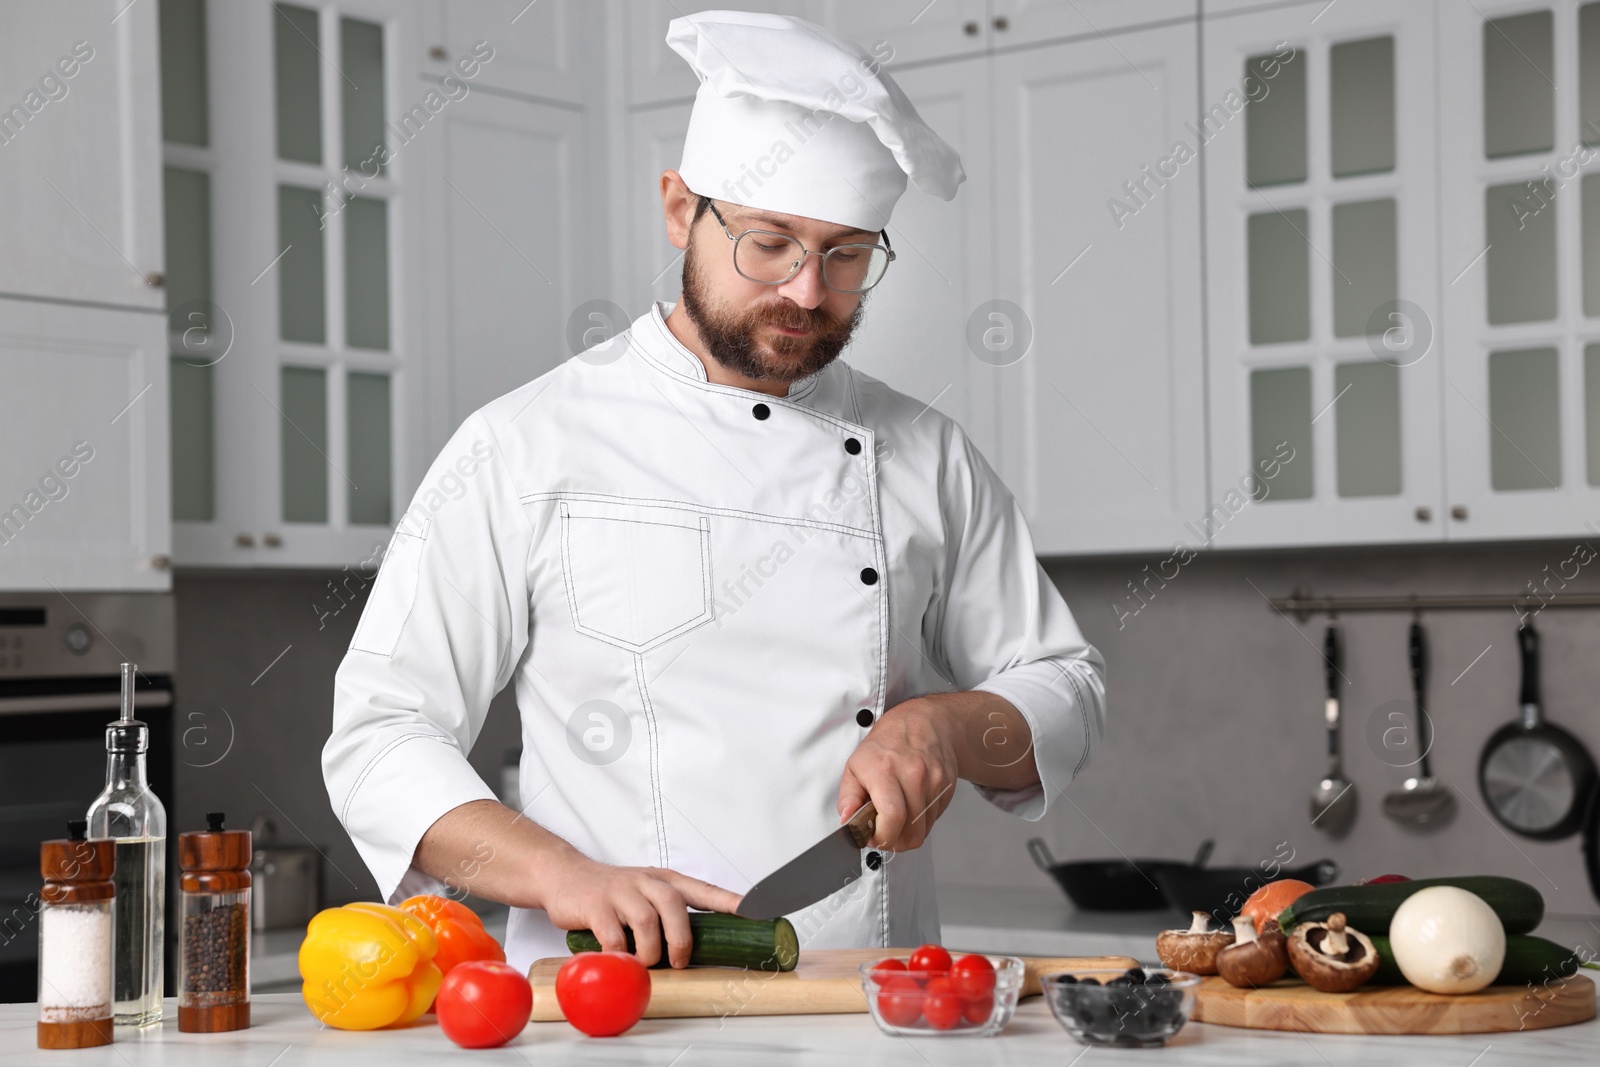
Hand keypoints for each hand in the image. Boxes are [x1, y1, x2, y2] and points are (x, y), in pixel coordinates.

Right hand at [539, 854, 741, 967]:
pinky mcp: (596, 905)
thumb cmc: (613, 892)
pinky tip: (618, 960)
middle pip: (675, 905)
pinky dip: (619, 955)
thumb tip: (698, 949)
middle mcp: (646, 882)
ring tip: (645, 963)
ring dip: (650, 950)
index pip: (706, 890)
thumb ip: (669, 915)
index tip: (758, 911)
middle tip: (678, 961)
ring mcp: (621, 892)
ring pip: (646, 921)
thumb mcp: (646, 893)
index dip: (731, 901)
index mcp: (665, 881)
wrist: (566, 876)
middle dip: (681, 939)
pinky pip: (613, 935)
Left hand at [837, 697, 959, 851]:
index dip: (882, 838)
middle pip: (910, 832)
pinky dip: (922, 819)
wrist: (923, 722)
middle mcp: (912, 774)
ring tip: (897, 815)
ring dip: (908, 831)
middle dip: (894, 841)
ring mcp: (933, 781)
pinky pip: (934, 819)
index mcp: (884, 769)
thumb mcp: (855, 765)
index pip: (892, 818)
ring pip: (923, 830)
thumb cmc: (887, 743)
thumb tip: (847, 820)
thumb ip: (848, 797)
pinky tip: (912, 804)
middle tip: (884, 831)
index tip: (873, 837)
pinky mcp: (947, 786)